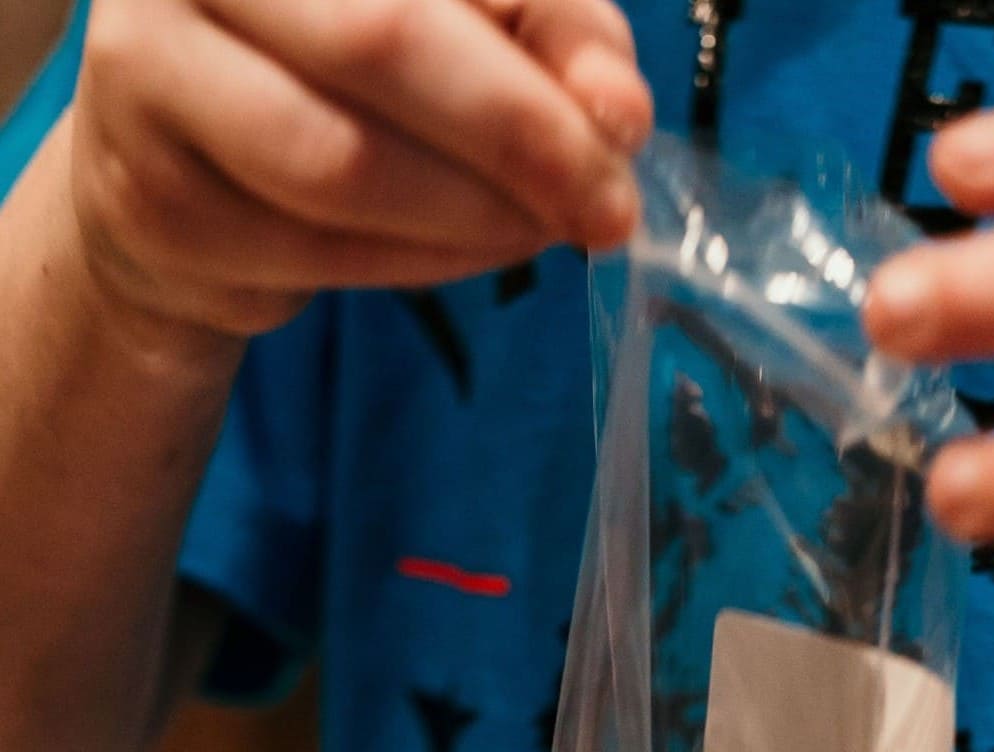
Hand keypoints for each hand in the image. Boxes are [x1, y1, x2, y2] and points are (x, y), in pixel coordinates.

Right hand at [70, 0, 652, 344]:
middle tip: (606, 208)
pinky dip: (415, 264)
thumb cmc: (338, 65)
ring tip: (537, 232)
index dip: (547, 36)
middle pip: (379, 40)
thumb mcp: (460, 19)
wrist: (185, 159)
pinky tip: (463, 256)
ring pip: (338, 163)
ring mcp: (149, 76)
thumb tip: (619, 112)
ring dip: (467, 216)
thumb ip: (547, 34)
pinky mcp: (156, 200)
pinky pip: (310, 249)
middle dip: (517, 136)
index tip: (625, 127)